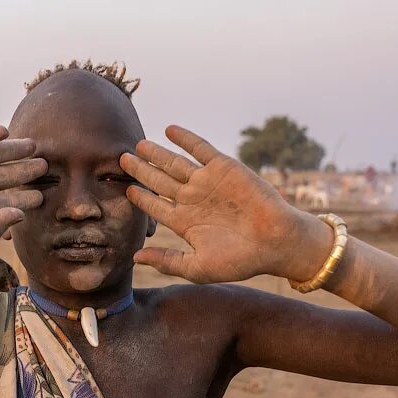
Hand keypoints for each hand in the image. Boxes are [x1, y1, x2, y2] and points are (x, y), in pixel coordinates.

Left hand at [119, 125, 331, 282]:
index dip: (140, 197)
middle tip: (121, 160)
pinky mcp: (223, 168)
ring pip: (175, 163)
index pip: (155, 206)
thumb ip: (167, 261)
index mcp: (185, 222)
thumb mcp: (198, 267)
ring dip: (156, 153)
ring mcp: (207, 182)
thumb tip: (136, 257)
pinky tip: (169, 130)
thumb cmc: (240, 261)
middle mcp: (193, 199)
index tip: (126, 189)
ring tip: (139, 145)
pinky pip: (201, 149)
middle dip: (140, 170)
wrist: (276, 242)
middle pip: (159, 181)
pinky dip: (185, 138)